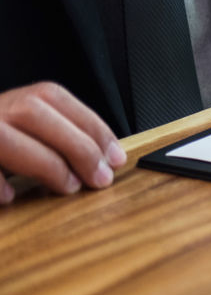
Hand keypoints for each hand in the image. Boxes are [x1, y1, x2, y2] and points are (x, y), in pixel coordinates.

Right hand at [0, 82, 126, 199]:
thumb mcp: (23, 134)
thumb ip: (52, 137)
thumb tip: (102, 158)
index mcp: (8, 99)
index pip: (54, 97)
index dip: (91, 125)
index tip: (115, 156)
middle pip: (34, 113)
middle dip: (76, 146)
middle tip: (100, 178)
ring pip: (4, 137)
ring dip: (44, 163)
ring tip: (67, 187)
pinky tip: (9, 197)